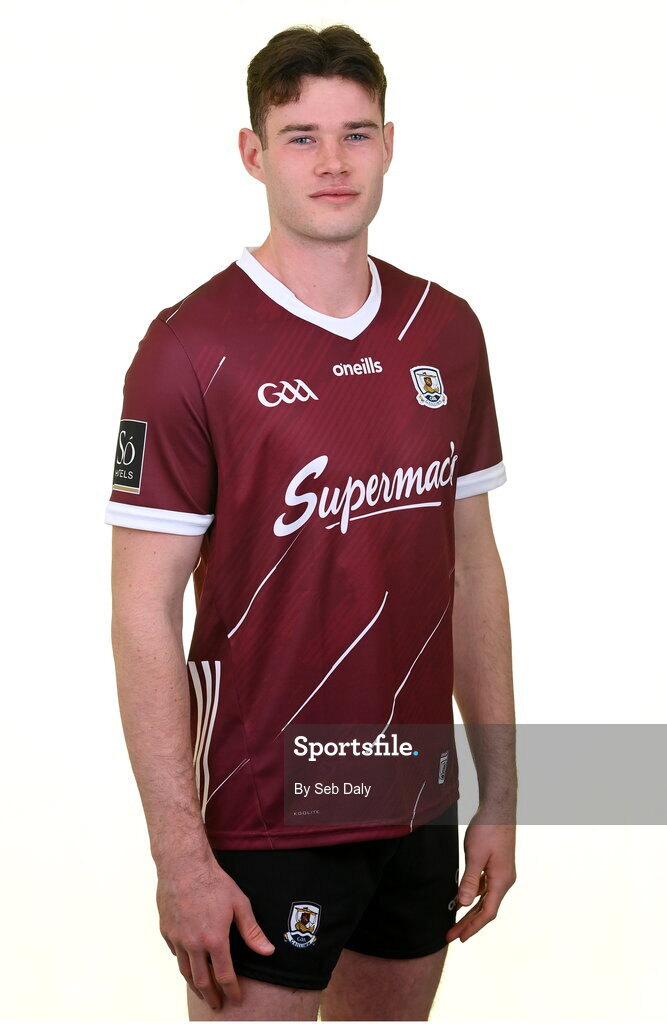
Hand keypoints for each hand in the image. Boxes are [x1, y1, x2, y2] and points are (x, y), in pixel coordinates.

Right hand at [156, 852, 274, 1011]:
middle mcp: (193, 944)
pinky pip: (175, 954)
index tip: (236, 999)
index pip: (225, 975)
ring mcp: (177, 938)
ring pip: (185, 971)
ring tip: (202, 992)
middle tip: (217, 1005)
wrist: (183, 864)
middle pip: (202, 980)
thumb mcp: (239, 904)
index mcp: (214, 939)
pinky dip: (183, 963)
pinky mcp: (166, 931)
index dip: (232, 991)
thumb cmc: (213, 881)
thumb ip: (252, 931)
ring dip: (195, 986)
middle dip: (211, 996)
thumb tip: (268, 951)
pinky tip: (189, 964)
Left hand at [445, 809, 515, 943]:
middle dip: (469, 923)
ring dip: (471, 911)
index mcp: (501, 881)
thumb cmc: (488, 829)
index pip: (487, 912)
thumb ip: (469, 881)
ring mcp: (501, 873)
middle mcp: (504, 880)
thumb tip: (462, 905)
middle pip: (486, 909)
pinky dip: (474, 896)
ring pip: (486, 899)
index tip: (459, 938)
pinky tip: (464, 898)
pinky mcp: (497, 865)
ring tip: (455, 921)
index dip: (473, 927)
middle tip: (451, 935)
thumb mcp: (475, 855)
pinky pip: (485, 887)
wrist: (498, 808)